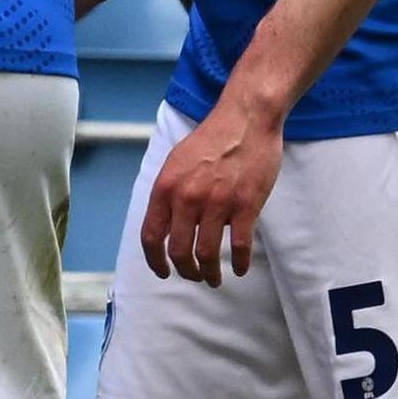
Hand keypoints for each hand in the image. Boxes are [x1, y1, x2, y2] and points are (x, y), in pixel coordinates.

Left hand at [141, 97, 284, 284]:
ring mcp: (217, 204)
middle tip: (193, 276)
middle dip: (185, 271)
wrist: (246, 119)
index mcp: (166, 188)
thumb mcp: (176, 162)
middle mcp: (187, 199)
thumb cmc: (211, 139)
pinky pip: (240, 246)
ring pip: (207, 254)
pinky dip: (239, 264)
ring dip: (209, 273)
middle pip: (178, 251)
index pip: (151, 236)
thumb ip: (168, 192)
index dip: (155, 261)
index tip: (163, 271)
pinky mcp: (246, 206)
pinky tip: (240, 269)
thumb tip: (163, 222)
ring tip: (213, 278)